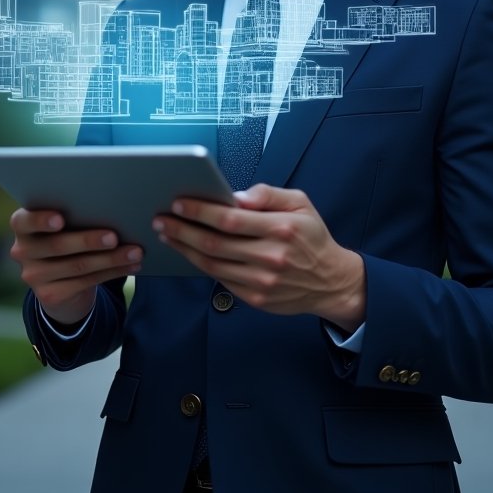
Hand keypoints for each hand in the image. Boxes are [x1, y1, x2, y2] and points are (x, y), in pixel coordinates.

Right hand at [9, 209, 142, 327]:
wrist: (58, 277)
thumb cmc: (67, 233)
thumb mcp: (64, 224)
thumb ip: (75, 214)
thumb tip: (114, 205)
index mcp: (22, 225)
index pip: (24, 221)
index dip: (41, 220)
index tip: (60, 219)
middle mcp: (22, 251)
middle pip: (57, 245)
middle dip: (89, 240)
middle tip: (114, 236)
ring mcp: (33, 276)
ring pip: (77, 265)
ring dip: (110, 259)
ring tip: (135, 251)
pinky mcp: (49, 295)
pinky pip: (86, 282)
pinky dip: (113, 272)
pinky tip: (131, 265)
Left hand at [153, 183, 364, 331]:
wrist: (331, 281)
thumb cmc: (311, 237)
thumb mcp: (300, 202)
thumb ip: (268, 194)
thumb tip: (236, 196)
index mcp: (282, 228)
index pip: (230, 219)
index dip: (200, 211)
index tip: (179, 203)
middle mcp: (271, 257)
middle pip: (214, 243)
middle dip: (182, 230)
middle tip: (161, 220)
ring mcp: (262, 282)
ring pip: (212, 264)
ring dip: (184, 249)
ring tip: (167, 235)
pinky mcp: (256, 299)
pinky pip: (220, 279)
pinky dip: (200, 265)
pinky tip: (188, 252)